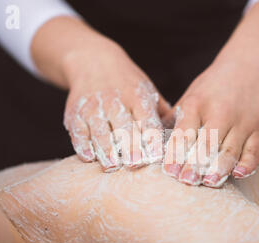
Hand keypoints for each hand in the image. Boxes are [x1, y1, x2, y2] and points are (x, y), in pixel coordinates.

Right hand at [63, 41, 170, 171]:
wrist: (93, 61)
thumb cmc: (128, 84)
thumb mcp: (147, 92)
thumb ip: (162, 114)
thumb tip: (183, 137)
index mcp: (137, 97)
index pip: (146, 119)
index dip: (151, 137)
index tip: (157, 155)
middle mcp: (115, 100)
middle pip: (123, 126)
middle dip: (130, 145)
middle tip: (135, 164)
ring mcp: (93, 106)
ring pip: (100, 130)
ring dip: (106, 149)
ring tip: (112, 165)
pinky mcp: (75, 113)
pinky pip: (78, 130)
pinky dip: (82, 144)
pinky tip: (88, 157)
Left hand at [163, 58, 258, 187]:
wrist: (248, 67)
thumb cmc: (211, 89)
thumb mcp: (190, 97)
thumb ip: (174, 121)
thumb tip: (152, 145)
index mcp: (197, 104)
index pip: (184, 133)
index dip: (176, 153)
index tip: (169, 172)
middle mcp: (220, 112)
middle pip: (207, 143)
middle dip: (196, 164)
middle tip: (187, 181)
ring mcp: (243, 121)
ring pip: (230, 149)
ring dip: (219, 168)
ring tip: (209, 182)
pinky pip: (253, 151)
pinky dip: (247, 164)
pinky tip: (238, 174)